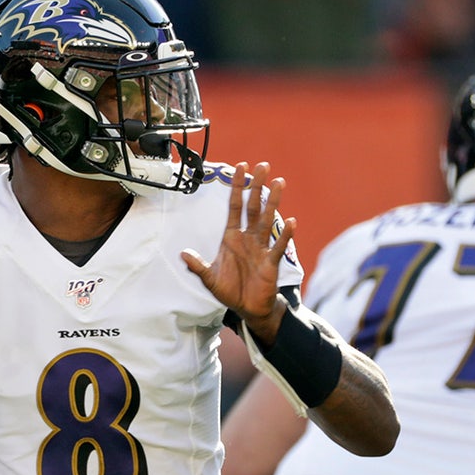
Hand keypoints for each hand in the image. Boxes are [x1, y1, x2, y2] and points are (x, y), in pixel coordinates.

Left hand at [181, 162, 295, 342]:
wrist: (248, 308)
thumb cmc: (230, 291)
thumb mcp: (210, 278)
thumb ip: (198, 266)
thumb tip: (183, 254)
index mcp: (232, 237)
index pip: (234, 207)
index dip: (236, 188)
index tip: (240, 168)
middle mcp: (248, 238)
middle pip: (253, 207)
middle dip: (257, 186)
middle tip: (263, 166)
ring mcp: (261, 248)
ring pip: (267, 220)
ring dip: (273, 202)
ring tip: (280, 183)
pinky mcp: (271, 262)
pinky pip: (278, 246)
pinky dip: (284, 235)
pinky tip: (291, 222)